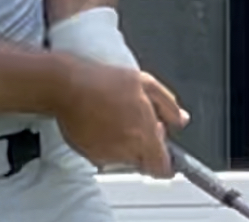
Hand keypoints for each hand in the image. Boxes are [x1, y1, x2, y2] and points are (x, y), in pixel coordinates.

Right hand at [52, 58, 188, 178]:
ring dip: (125, 143)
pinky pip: (105, 154)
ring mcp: (106, 154)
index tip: (162, 149)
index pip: (162, 168)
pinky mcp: (89, 153)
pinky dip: (106, 142)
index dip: (165, 159)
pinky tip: (100, 121)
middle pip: (143, 162)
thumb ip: (168, 104)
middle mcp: (126, 150)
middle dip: (144, 146)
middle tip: (135, 121)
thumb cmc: (104, 81)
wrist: (67, 85)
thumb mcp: (144, 83)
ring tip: (114, 116)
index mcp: (144, 135)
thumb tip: (181, 120)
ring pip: (124, 158)